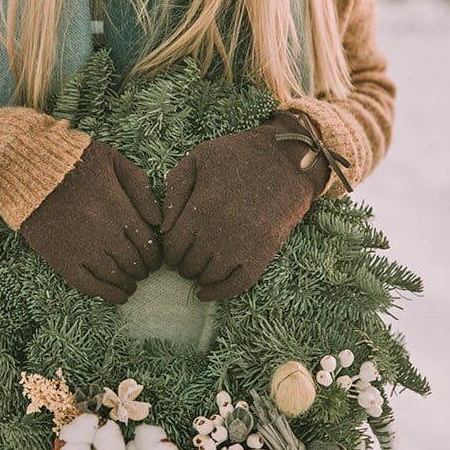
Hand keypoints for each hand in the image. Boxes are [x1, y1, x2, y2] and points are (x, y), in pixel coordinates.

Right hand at [19, 141, 161, 302]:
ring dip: (129, 284)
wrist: (29, 170)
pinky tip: (118, 297)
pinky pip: (89, 286)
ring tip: (131, 285)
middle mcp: (105, 233)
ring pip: (116, 277)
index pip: (149, 243)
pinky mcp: (62, 260)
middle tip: (144, 272)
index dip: (156, 256)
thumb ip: (140, 187)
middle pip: (135, 262)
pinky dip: (107, 295)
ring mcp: (83, 249)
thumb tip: (158, 219)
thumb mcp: (113, 161)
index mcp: (120, 209)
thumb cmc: (74, 161)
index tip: (155, 260)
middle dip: (143, 270)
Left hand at [160, 112, 329, 300]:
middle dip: (183, 266)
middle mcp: (219, 231)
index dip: (168, 254)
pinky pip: (237, 284)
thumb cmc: (239, 156)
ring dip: (199, 277)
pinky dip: (220, 293)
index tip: (172, 253)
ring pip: (210, 276)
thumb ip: (174, 189)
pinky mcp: (262, 253)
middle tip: (184, 262)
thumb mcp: (199, 158)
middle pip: (189, 265)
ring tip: (198, 270)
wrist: (287, 160)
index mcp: (201, 208)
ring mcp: (242, 245)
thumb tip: (162, 227)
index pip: (173, 247)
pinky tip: (207, 293)